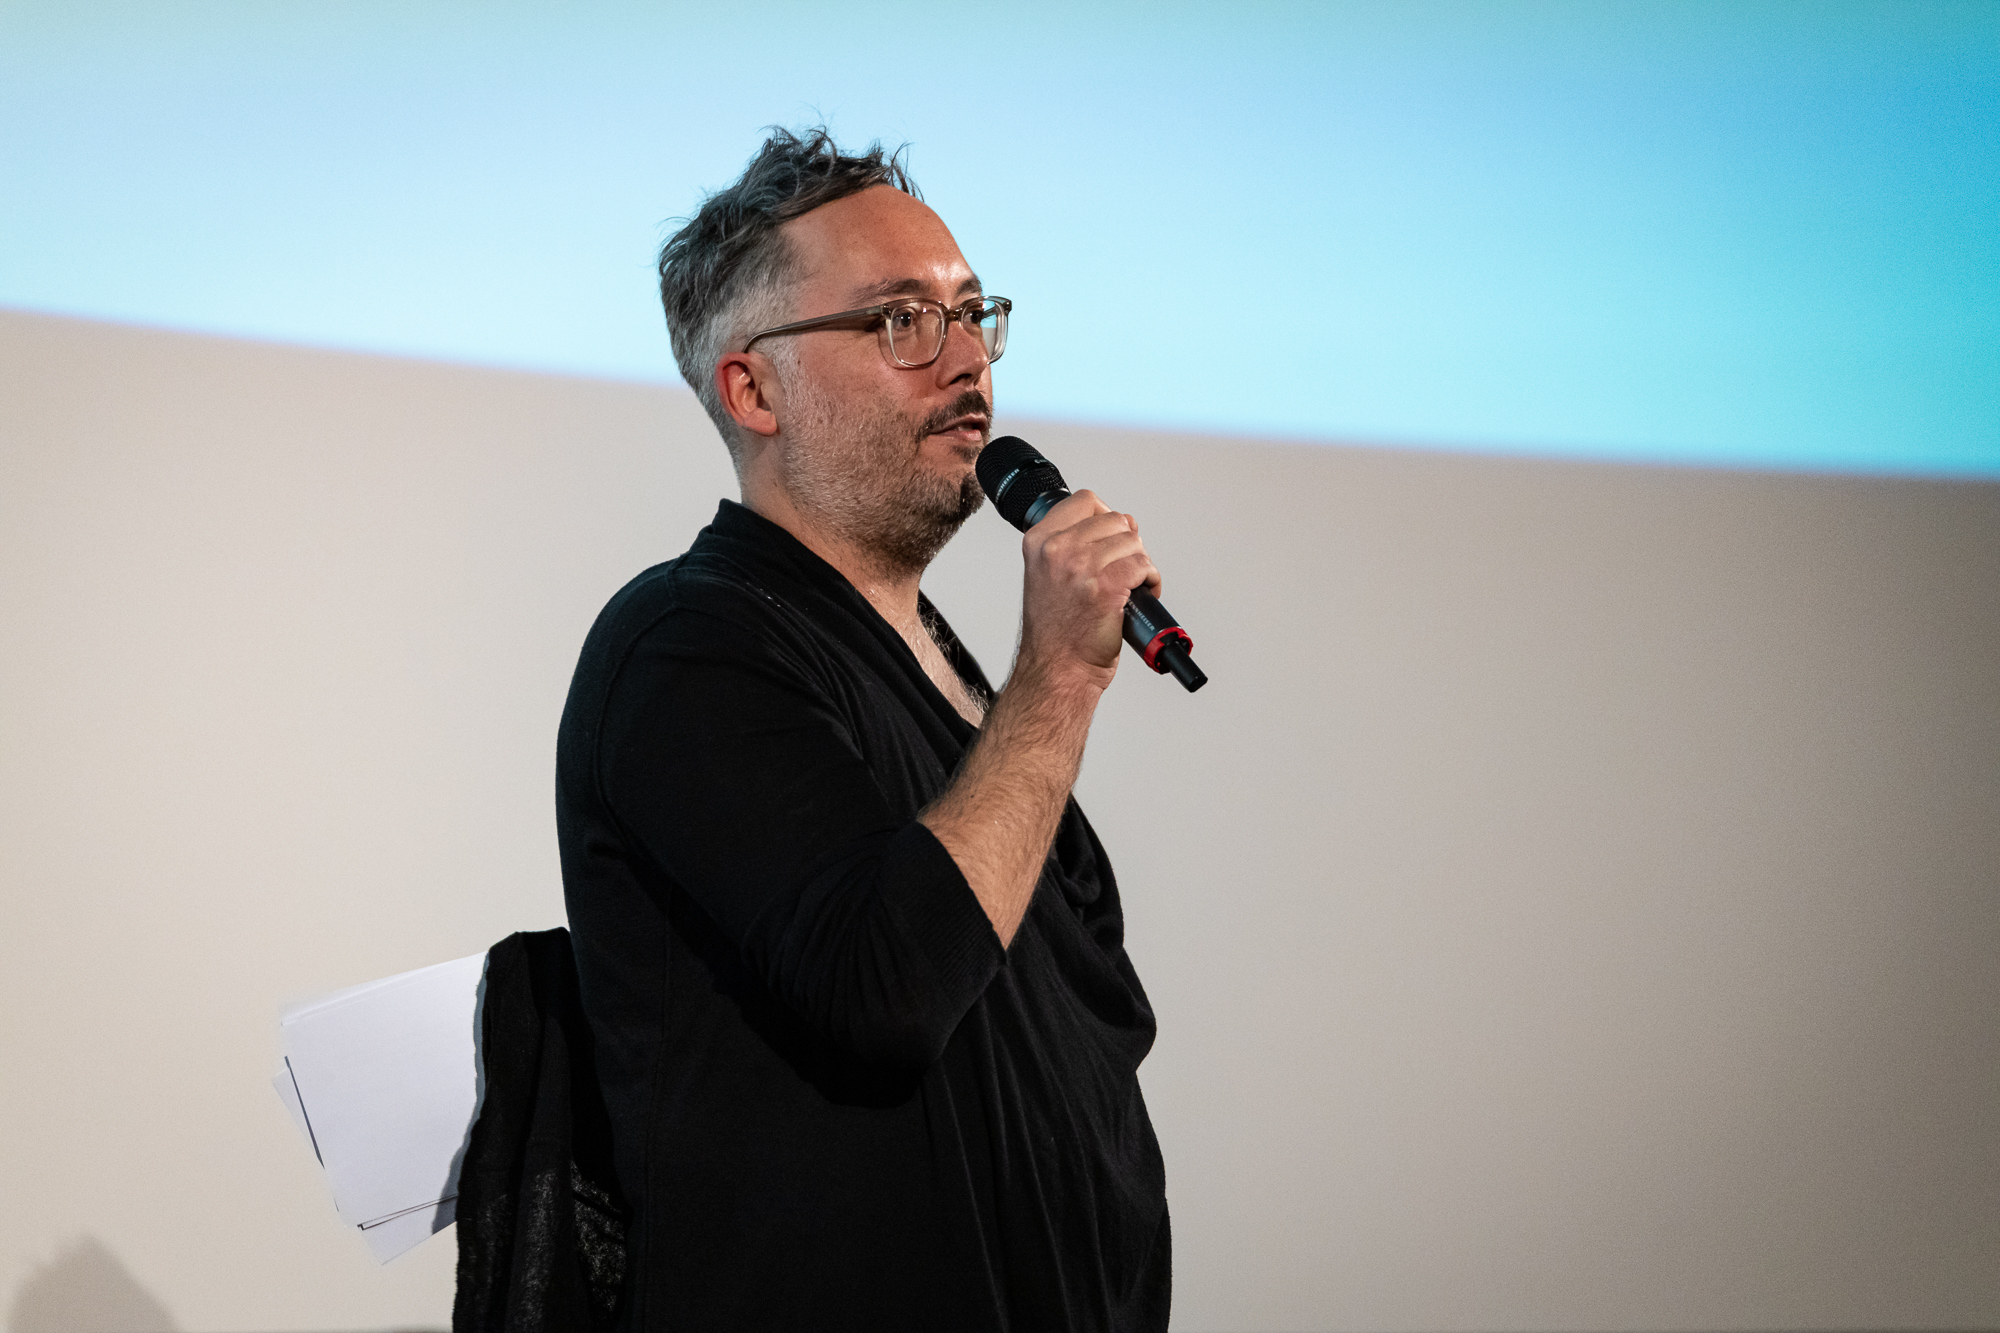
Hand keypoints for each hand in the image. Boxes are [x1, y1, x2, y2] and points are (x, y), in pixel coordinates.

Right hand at [1014, 490, 1161, 692]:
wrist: (1056, 668)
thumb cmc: (1056, 630)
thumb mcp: (1047, 574)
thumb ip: (1075, 544)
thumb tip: (1124, 522)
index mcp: (1039, 541)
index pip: (1085, 501)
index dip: (1105, 517)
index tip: (1108, 539)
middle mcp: (1056, 549)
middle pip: (1115, 520)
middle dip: (1127, 544)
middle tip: (1122, 571)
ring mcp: (1081, 566)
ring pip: (1133, 542)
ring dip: (1140, 564)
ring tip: (1130, 585)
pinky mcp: (1106, 586)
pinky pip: (1143, 565)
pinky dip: (1151, 580)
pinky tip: (1139, 594)